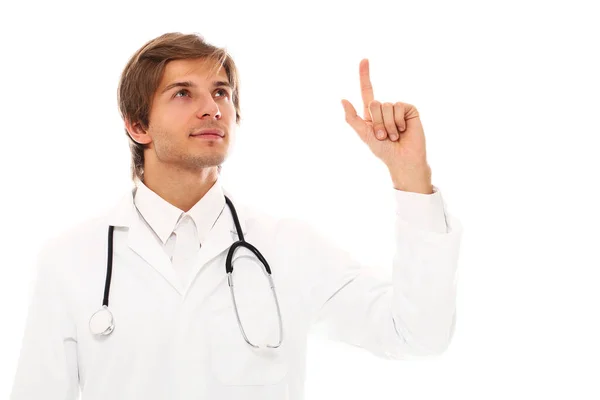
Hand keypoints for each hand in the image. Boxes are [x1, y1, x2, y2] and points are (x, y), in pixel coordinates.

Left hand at [341, 59, 431, 192]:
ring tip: (394, 136)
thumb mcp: (364, 135)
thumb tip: (342, 99)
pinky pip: (399, 106)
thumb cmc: (383, 151)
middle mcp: (385, 109)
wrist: (402, 160)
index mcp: (372, 113)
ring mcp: (398, 109)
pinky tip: (403, 130)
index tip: (364, 59)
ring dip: (388, 125)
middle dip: (377, 122)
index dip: (365, 75)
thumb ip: (352, 118)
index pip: (367, 90)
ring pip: (387, 106)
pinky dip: (398, 121)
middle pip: (374, 103)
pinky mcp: (410, 110)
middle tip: (384, 136)